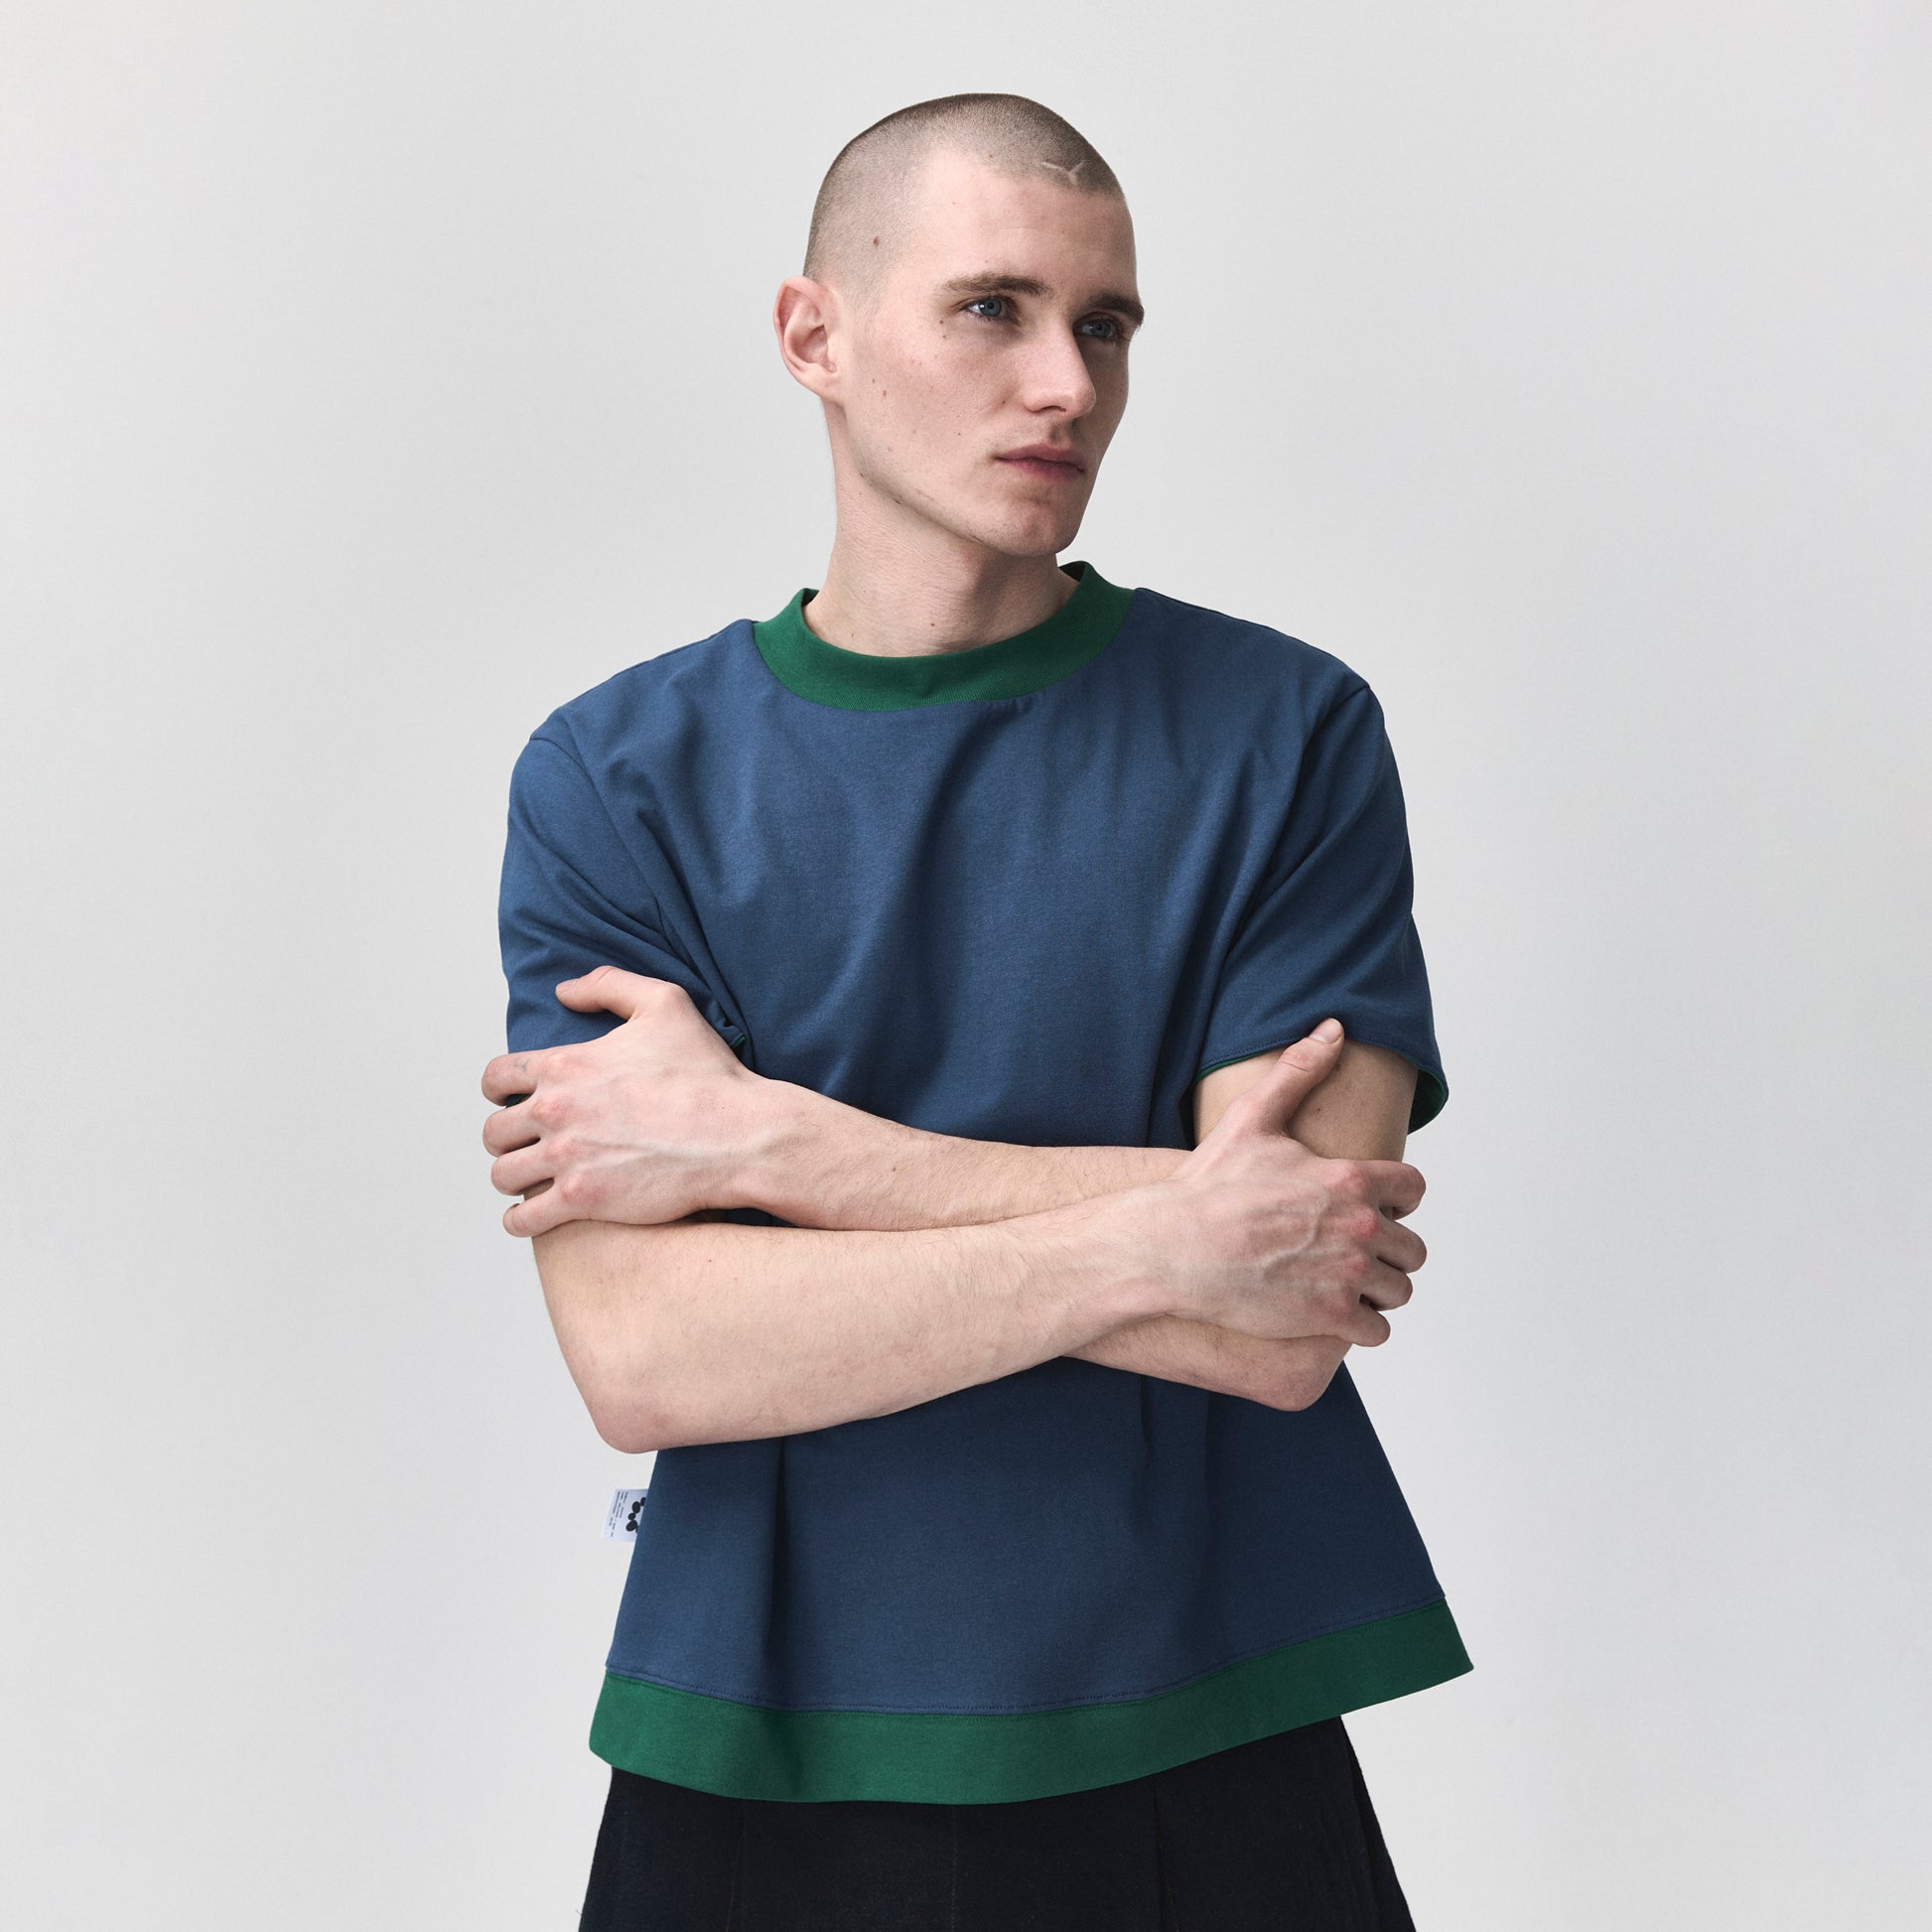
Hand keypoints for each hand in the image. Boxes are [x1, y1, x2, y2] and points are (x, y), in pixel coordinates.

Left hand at [479, 966, 768, 1236]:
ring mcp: (565, 1158)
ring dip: (514, 1178)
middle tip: (528, 1144)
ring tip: (532, 1181)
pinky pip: (522, 1219)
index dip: (499, 1089)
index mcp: (564, 1065)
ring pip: (503, 1175)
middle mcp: (554, 1111)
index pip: (497, 1077)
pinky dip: (520, 1220)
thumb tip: (564, 991)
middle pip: (494, 1131)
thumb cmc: (707, 1075)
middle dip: (507, 1137)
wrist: (737, 1135)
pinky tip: (535, 1217)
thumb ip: (609, 985)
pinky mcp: (581, 1201)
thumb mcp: (665, 1004)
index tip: (510, 1100)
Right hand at [1127, 1022, 1426, 1345]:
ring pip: (1400, 1291)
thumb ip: (1298, 1070)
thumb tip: (1332, 1028)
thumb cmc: (1208, 1186)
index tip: (1373, 1206)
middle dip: (1389, 1250)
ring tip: (1346, 1283)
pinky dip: (1362, 1326)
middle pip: (1413, 1248)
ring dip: (1379, 1290)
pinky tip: (1335, 1314)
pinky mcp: (1330, 1317)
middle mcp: (1360, 1227)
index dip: (1395, 1199)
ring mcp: (1348, 1276)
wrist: (1173, 1248)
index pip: (1413, 1190)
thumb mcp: (1253, 1117)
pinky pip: (1377, 1331)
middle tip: (1354, 1251)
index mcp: (1352, 1179)